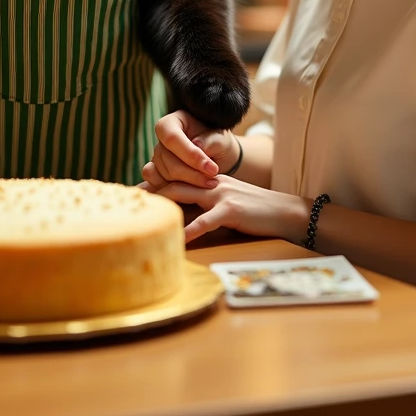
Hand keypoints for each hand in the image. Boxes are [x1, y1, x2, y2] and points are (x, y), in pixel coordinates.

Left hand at [140, 175, 309, 243]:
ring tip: (143, 215)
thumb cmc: (256, 211)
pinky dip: (188, 231)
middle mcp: (211, 182)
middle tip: (129, 200)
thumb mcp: (228, 201)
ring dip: (162, 204)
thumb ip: (207, 203)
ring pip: (184, 194)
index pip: (178, 176)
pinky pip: (204, 221)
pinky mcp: (231, 210)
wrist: (285, 211)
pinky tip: (176, 239)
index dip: (156, 182)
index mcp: (210, 179)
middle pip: (174, 181)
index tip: (135, 190)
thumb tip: (183, 216)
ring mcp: (220, 194)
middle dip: (151, 190)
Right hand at [141, 110, 238, 191]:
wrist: (218, 159)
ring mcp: (156, 156)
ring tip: (209, 185)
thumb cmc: (219, 145)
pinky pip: (155, 182)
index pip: (172, 137)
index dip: (190, 155)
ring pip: (163, 174)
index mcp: (173, 122)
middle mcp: (160, 138)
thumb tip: (198, 145)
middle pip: (167, 159)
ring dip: (187, 184)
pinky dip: (172, 189)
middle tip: (213, 181)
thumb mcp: (221, 139)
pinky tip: (191, 192)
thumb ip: (211, 141)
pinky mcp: (156, 172)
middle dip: (191, 174)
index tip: (212, 169)